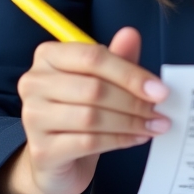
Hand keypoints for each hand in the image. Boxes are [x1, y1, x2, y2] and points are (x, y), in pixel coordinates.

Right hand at [0, 27, 168, 193]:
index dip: (130, 73)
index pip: (93, 57)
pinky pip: (88, 143)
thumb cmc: (81, 111)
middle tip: (160, 111)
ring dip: (130, 122)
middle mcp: (34, 83)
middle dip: (134, 101)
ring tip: (153, 125)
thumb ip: (117, 58)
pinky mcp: (42, 150)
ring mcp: (33, 118)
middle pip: (94, 88)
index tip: (160, 89)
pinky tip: (137, 138)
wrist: (57, 160)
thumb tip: (131, 34)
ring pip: (92, 117)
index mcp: (48, 56)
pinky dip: (119, 140)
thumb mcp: (102, 80)